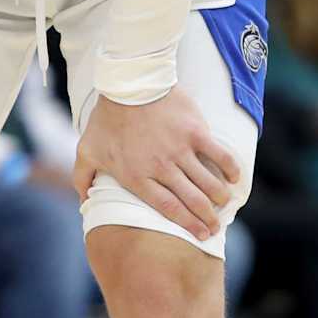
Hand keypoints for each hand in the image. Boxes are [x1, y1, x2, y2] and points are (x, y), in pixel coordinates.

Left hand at [73, 88, 241, 242]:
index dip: (188, 225)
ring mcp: (180, 150)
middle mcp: (161, 168)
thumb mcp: (87, 149)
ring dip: (219, 198)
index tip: (200, 235)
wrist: (128, 82)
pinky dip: (230, 169)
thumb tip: (83, 199)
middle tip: (215, 226)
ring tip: (224, 204)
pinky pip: (218, 155)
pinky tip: (234, 177)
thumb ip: (83, 176)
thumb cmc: (107, 117)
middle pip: (192, 201)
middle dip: (208, 219)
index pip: (169, 209)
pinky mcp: (195, 131)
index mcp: (138, 177)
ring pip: (208, 183)